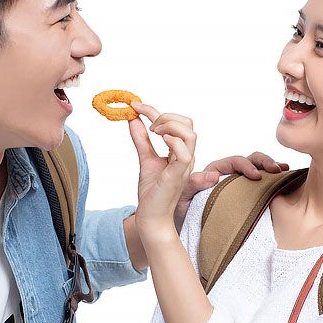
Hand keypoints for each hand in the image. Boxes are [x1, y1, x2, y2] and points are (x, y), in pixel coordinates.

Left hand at [128, 103, 196, 239]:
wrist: (151, 216)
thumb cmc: (152, 193)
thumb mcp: (145, 159)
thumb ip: (141, 140)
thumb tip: (132, 120)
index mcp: (179, 151)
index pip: (175, 122)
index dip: (154, 110)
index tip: (135, 106)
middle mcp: (186, 156)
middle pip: (187, 124)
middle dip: (165, 116)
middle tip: (147, 125)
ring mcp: (184, 166)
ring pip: (190, 135)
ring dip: (169, 126)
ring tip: (153, 132)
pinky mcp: (178, 175)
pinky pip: (185, 154)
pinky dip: (173, 142)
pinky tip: (160, 141)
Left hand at [176, 152, 288, 227]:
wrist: (183, 228)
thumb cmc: (181, 212)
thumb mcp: (183, 198)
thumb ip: (192, 185)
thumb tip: (212, 176)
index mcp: (215, 171)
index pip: (234, 162)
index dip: (246, 165)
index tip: (256, 176)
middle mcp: (228, 175)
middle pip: (250, 160)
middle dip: (264, 162)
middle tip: (277, 169)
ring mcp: (237, 185)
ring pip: (258, 169)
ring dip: (271, 167)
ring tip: (284, 170)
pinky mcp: (245, 196)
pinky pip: (260, 185)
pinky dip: (272, 180)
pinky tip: (284, 180)